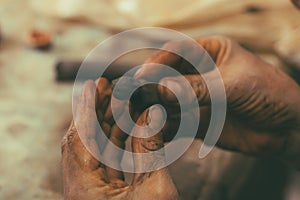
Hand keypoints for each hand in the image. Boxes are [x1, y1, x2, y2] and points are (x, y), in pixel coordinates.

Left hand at [61, 80, 177, 199]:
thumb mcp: (156, 188)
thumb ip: (150, 149)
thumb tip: (152, 113)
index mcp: (86, 190)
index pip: (81, 139)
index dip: (88, 108)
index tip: (93, 85)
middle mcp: (81, 189)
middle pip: (84, 141)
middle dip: (96, 111)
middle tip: (107, 86)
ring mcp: (91, 192)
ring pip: (94, 150)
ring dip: (106, 124)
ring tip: (118, 100)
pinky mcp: (102, 193)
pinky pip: (103, 160)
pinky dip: (114, 141)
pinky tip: (125, 124)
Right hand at [133, 36, 299, 166]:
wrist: (287, 128)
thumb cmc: (269, 94)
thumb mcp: (234, 85)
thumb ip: (198, 88)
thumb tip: (162, 88)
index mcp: (212, 52)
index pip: (177, 51)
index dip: (158, 62)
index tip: (143, 76)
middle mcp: (201, 73)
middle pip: (168, 76)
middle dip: (152, 86)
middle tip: (135, 97)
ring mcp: (198, 97)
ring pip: (169, 100)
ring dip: (155, 108)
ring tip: (141, 115)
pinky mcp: (198, 119)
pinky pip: (177, 121)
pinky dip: (165, 125)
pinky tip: (156, 129)